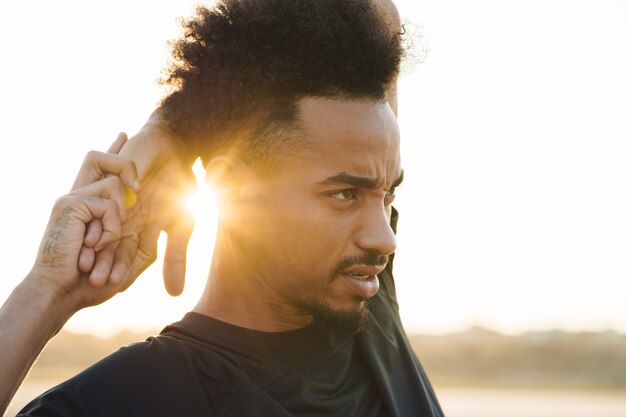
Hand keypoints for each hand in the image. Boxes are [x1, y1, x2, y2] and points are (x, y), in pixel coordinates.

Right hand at [29, 135, 158, 309]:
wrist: (60, 294)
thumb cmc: (89, 285)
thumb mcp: (128, 264)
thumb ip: (145, 245)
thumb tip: (160, 224)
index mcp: (90, 207)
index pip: (102, 171)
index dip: (113, 151)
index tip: (124, 134)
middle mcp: (79, 197)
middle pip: (98, 157)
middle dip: (123, 160)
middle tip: (138, 187)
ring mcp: (72, 198)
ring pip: (112, 181)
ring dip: (119, 215)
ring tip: (103, 241)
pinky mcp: (69, 204)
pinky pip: (108, 203)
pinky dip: (111, 226)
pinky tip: (96, 243)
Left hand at [113, 111, 195, 295]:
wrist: (175, 148)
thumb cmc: (179, 183)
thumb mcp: (181, 226)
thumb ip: (176, 258)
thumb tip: (175, 295)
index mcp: (136, 229)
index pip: (125, 254)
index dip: (121, 269)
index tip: (115, 287)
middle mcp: (121, 218)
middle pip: (109, 246)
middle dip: (103, 263)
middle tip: (95, 282)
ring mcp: (113, 201)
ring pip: (102, 227)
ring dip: (96, 246)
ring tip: (89, 263)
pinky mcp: (110, 182)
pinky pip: (105, 202)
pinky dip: (102, 218)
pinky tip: (95, 233)